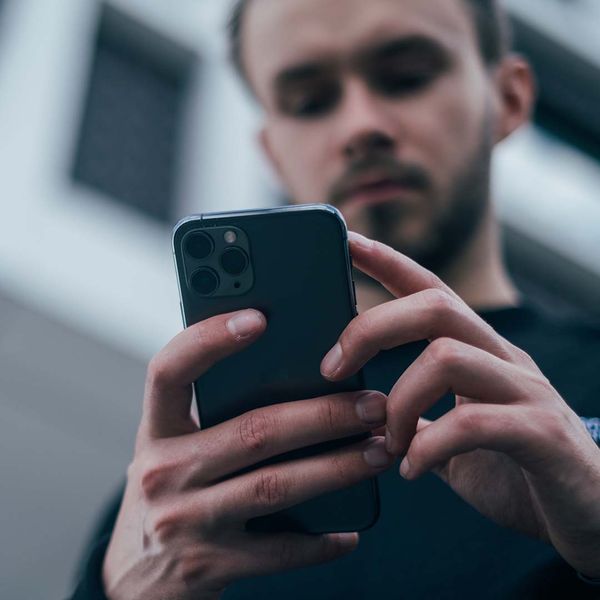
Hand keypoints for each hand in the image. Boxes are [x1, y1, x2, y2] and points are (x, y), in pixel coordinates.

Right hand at [102, 309, 393, 599]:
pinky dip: (320, 541)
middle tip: (372, 404)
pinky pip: (278, 550)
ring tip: (380, 450)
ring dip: (337, 467)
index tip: (259, 318)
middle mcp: (163, 471)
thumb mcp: (175, 447)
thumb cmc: (171, 493)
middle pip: (253, 430)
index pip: (169, 371)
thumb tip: (299, 377)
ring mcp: (184, 521)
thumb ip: (214, 415)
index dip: (208, 340)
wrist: (135, 581)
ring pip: (275, 485)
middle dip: (323, 415)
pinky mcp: (208, 565)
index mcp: (156, 430)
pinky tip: (350, 529)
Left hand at [321, 231, 599, 577]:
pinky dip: (428, 446)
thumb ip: (418, 419)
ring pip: (447, 356)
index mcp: (480, 352)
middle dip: (372, 328)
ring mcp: (527, 391)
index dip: (388, 262)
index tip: (347, 241)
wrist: (590, 517)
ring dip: (398, 401)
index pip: (431, 289)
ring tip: (385, 442)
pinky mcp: (543, 433)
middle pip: (435, 306)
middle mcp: (504, 359)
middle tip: (332, 369)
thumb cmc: (516, 472)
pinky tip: (410, 470)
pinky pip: (473, 423)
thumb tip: (365, 413)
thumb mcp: (455, 439)